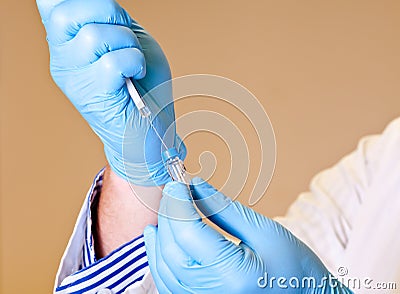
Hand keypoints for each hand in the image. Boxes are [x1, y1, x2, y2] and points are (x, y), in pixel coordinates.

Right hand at [36, 0, 183, 184]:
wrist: (151, 127)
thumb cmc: (143, 83)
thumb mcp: (128, 40)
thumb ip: (111, 19)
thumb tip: (102, 2)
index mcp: (68, 43)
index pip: (52, 5)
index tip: (104, 13)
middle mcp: (63, 60)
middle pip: (66, 13)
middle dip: (106, 11)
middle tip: (125, 34)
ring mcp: (75, 80)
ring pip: (94, 36)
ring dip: (127, 42)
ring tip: (134, 61)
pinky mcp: (93, 97)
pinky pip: (112, 62)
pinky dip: (135, 61)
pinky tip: (137, 73)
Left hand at [144, 178, 351, 292]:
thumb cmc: (296, 269)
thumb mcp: (265, 232)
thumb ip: (225, 209)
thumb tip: (195, 185)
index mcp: (233, 275)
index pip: (188, 232)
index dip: (178, 203)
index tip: (178, 183)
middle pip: (171, 248)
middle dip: (168, 214)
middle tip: (174, 190)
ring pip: (163, 267)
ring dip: (161, 234)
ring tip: (167, 208)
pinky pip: (168, 283)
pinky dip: (160, 257)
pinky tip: (160, 237)